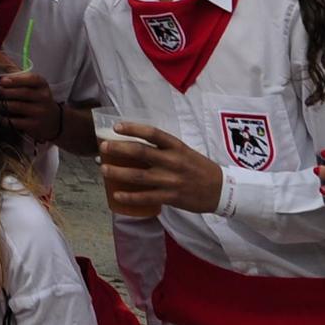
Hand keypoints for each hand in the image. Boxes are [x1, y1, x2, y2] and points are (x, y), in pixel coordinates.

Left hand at [0, 69, 63, 141]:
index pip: (31, 79)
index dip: (17, 79)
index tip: (2, 80)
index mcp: (41, 83)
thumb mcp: (28, 82)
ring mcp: (39, 112)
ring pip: (17, 107)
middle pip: (22, 93)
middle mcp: (43, 97)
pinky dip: (3, 118)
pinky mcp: (34, 126)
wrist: (53, 120)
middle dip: (3, 92)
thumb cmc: (36, 97)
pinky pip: (16, 122)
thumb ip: (12, 68)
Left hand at [98, 122, 224, 214]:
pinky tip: (117, 195)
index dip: (133, 128)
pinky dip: (131, 196)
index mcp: (176, 146)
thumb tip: (136, 145)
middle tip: (103, 147)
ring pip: (140, 176)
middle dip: (119, 149)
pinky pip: (147, 197)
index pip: (153, 133)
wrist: (221, 190)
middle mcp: (173, 161)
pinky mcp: (172, 197)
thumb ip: (163, 149)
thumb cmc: (199, 168)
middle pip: (141, 152)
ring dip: (119, 172)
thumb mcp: (184, 152)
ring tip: (103, 169)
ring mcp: (172, 180)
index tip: (116, 127)